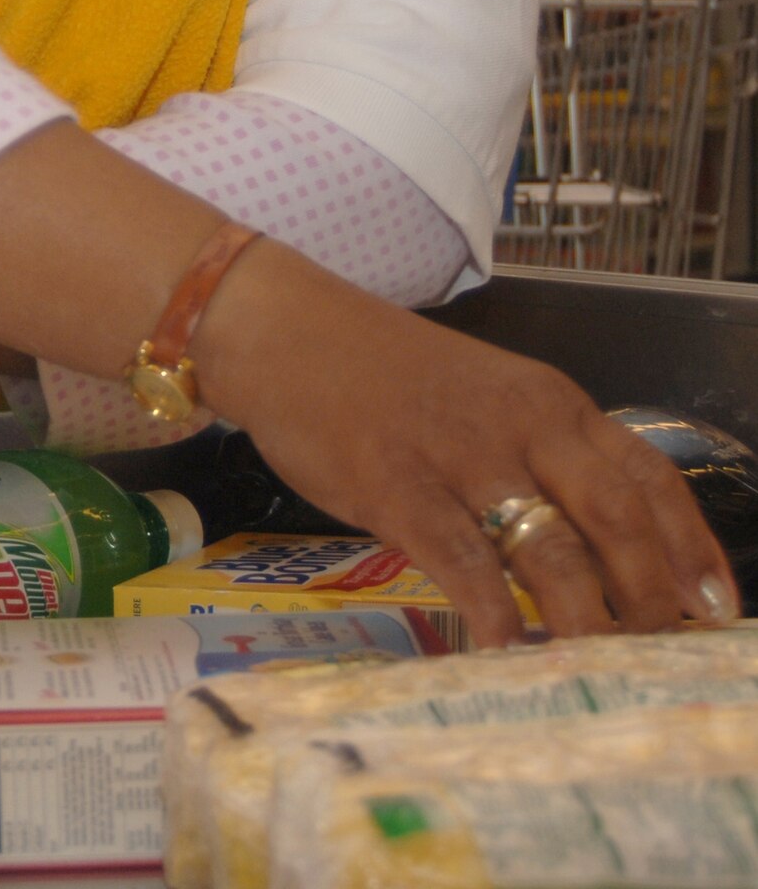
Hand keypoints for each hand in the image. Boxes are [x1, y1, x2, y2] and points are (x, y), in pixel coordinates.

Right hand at [196, 241, 738, 644]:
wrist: (287, 334)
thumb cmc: (384, 375)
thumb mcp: (484, 398)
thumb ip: (539, 458)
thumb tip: (599, 553)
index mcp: (549, 401)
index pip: (647, 476)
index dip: (690, 548)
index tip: (715, 609)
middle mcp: (519, 424)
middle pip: (614, 521)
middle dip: (646, 597)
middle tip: (648, 651)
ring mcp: (458, 454)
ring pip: (549, 549)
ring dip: (582, 620)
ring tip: (592, 668)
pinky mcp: (395, 484)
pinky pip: (461, 562)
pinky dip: (491, 616)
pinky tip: (503, 654)